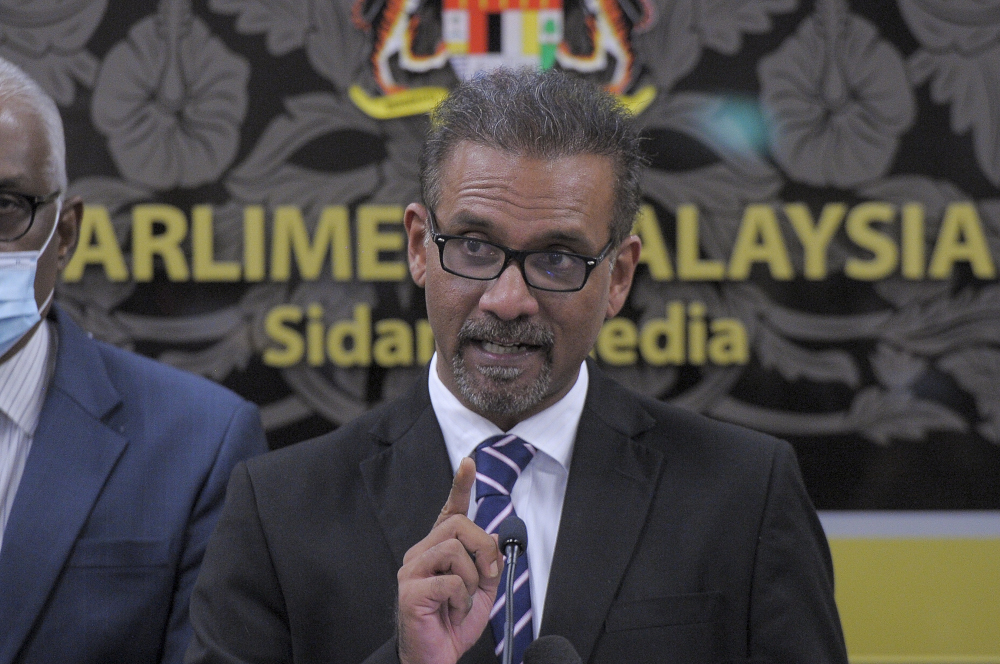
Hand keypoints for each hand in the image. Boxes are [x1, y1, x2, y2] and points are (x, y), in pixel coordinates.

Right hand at [397, 457, 501, 663]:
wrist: (434, 657)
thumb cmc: (453, 623)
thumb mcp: (482, 590)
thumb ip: (490, 563)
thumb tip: (499, 537)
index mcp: (438, 550)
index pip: (450, 511)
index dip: (460, 486)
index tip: (469, 463)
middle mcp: (421, 553)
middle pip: (459, 525)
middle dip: (484, 547)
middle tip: (488, 575)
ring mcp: (412, 571)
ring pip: (454, 549)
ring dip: (472, 578)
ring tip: (464, 600)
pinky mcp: (410, 591)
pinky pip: (450, 580)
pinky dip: (462, 598)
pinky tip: (453, 611)